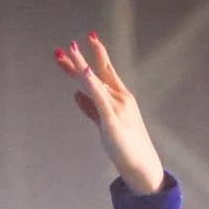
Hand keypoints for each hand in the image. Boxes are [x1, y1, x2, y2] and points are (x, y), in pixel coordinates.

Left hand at [54, 34, 164, 195]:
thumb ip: (89, 107)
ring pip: (96, 82)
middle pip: (97, 73)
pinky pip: (101, 100)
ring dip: (82, 66)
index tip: (73, 45)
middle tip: (67, 44)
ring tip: (71, 49)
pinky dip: (94, 85)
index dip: (87, 58)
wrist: (141, 164)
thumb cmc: (124, 144)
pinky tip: (87, 73)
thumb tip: (75, 94)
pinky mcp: (112, 121)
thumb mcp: (103, 121)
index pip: (100, 72)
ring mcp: (117, 107)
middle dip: (80, 58)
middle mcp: (119, 97)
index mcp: (118, 96)